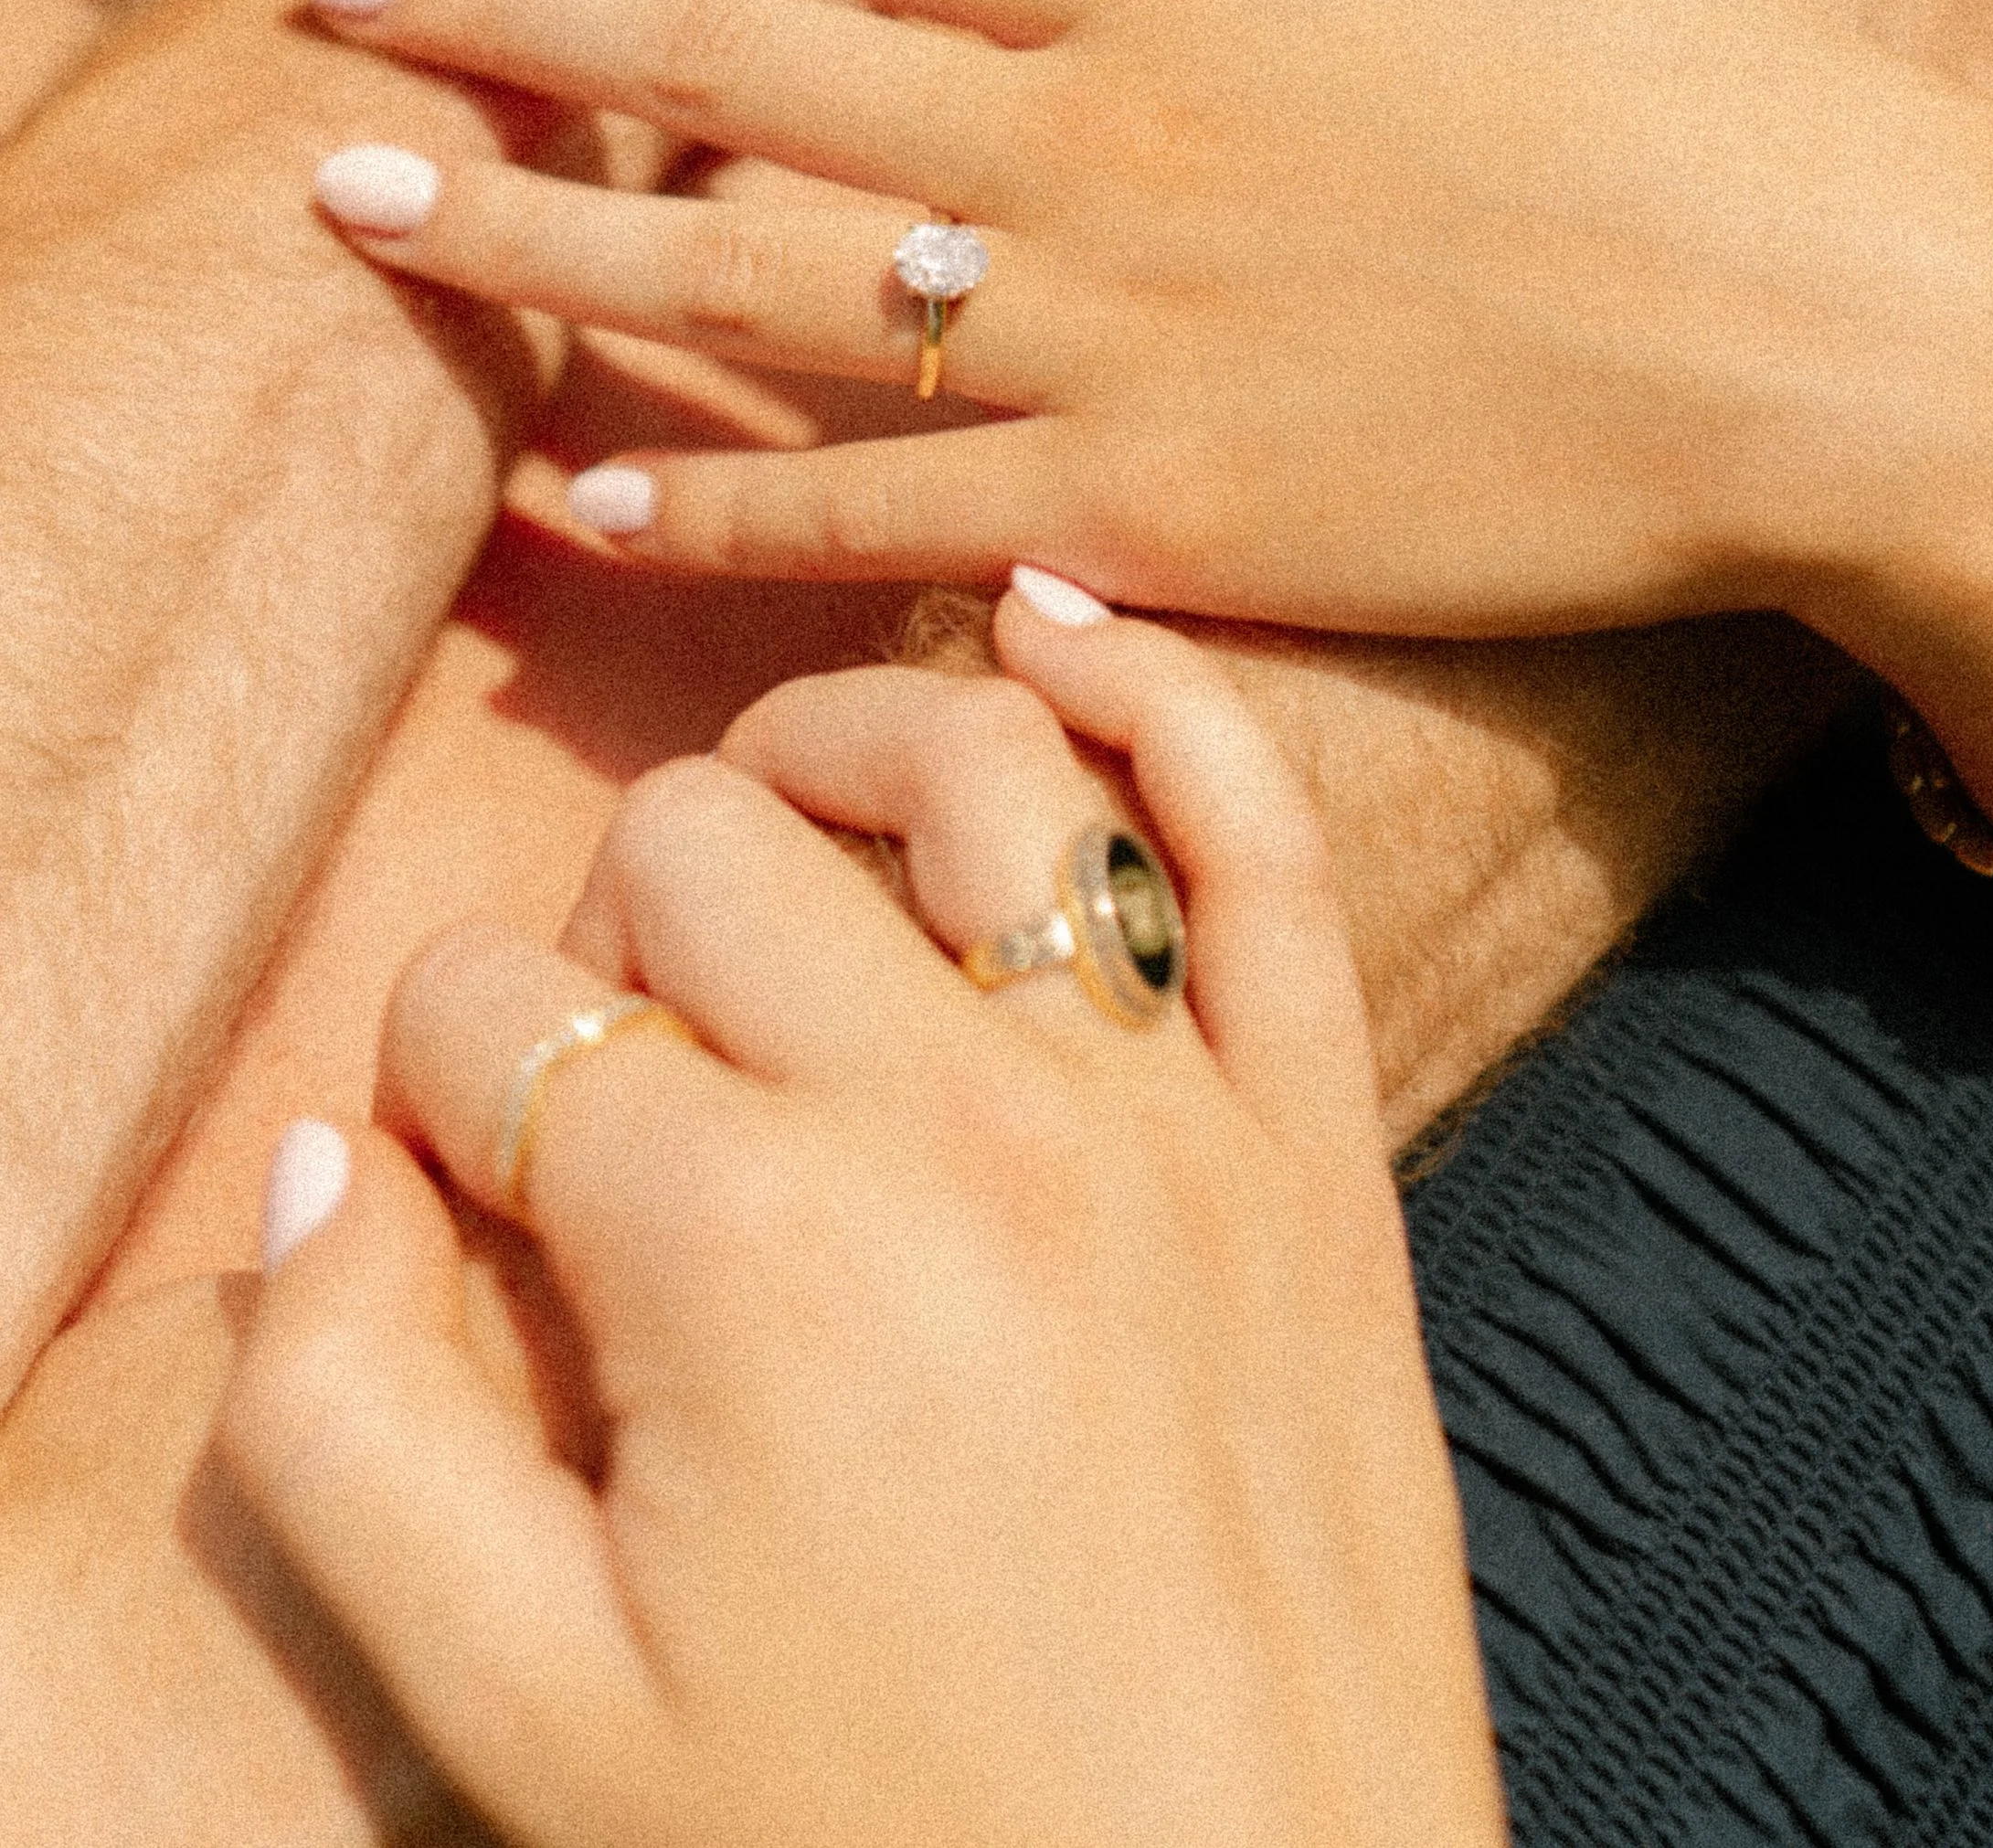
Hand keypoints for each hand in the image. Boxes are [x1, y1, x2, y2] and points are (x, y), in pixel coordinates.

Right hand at [218, 592, 1504, 1847]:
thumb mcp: (522, 1711)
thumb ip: (345, 1424)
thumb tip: (320, 1164)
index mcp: (740, 1251)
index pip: (488, 1011)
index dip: (434, 1085)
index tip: (477, 1202)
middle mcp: (959, 1125)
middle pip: (699, 845)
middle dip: (607, 931)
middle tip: (627, 1089)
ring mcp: (1166, 1117)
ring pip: (970, 758)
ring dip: (833, 741)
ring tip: (776, 822)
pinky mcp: (1320, 1153)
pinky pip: (1264, 846)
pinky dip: (1172, 700)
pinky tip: (1070, 632)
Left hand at [297, 0, 1992, 861]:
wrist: (1843, 324)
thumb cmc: (1704, 82)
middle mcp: (1102, 140)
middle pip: (743, 67)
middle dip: (520, 24)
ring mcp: (1116, 333)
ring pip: (763, 282)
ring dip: (546, 247)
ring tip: (366, 218)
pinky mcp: (1161, 519)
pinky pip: (885, 516)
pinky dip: (718, 515)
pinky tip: (572, 509)